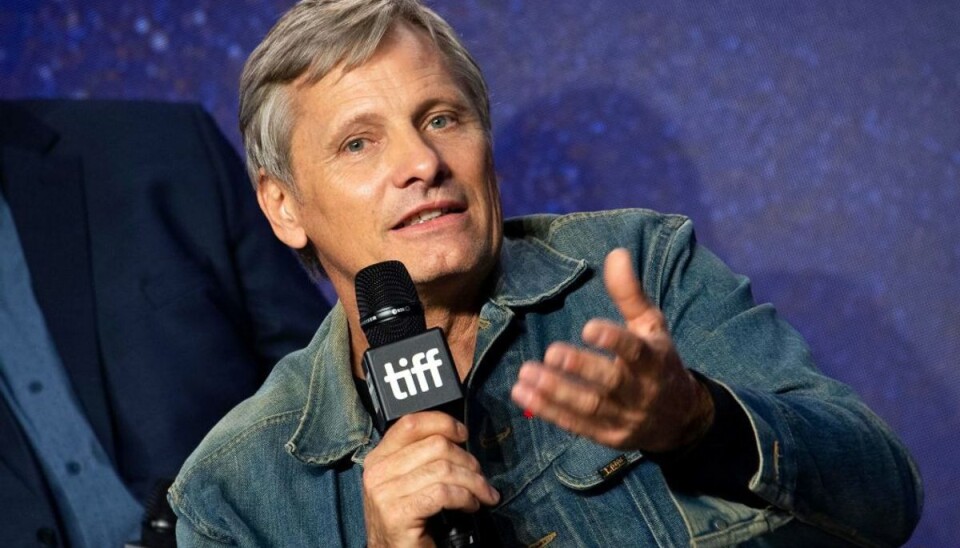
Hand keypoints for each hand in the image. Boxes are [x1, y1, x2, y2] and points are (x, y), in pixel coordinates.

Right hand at [362, 411, 499, 547]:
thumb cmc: (406, 519)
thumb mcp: (406, 481)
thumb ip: (420, 457)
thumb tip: (455, 438)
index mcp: (378, 458)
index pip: (411, 423)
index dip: (443, 423)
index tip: (464, 434)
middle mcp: (377, 472)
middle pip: (435, 446)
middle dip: (468, 461)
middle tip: (481, 478)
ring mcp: (384, 493)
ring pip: (444, 469)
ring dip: (473, 482)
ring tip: (482, 495)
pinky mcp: (398, 514)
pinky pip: (442, 493)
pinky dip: (465, 497)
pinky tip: (470, 506)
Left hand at [510, 248, 713, 452]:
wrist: (681, 419)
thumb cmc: (660, 362)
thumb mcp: (651, 326)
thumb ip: (630, 294)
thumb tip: (615, 253)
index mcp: (654, 360)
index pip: (635, 352)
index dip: (613, 340)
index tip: (588, 327)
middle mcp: (641, 392)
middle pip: (609, 383)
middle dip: (579, 369)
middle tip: (550, 352)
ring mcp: (625, 417)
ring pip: (589, 407)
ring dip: (555, 393)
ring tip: (525, 375)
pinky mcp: (608, 436)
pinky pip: (577, 425)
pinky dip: (549, 411)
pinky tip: (523, 394)